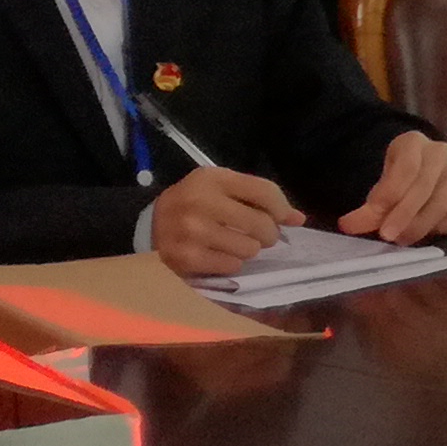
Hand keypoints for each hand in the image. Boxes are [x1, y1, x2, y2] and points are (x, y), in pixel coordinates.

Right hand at [148, 163, 298, 276]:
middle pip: (263, 224)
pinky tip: (215, 254)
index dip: (281, 208)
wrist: (148, 225)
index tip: (282, 217)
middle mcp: (201, 202)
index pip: (265, 192)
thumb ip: (260, 197)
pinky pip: (232, 266)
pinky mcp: (187, 258)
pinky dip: (229, 264)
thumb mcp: (221, 188)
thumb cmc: (194, 204)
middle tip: (254, 233)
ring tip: (230, 242)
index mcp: (212, 179)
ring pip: (250, 249)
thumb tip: (298, 219)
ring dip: (246, 249)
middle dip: (266, 233)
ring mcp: (192, 232)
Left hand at [340, 130, 446, 244]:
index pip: (405, 169)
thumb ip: (369, 209)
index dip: (391, 197)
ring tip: (406, 238)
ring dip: (423, 224)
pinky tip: (434, 232)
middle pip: (424, 186)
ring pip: (444, 200)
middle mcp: (439, 150)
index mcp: (412, 142)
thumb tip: (348, 225)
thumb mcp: (379, 190)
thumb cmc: (399, 183)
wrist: (423, 174)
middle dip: (405, 216)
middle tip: (390, 237)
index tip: (376, 222)